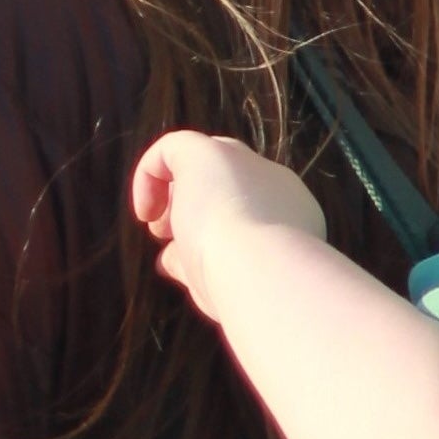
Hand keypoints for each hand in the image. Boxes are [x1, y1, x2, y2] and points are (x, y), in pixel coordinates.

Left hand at [130, 130, 324, 320]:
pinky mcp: (206, 151)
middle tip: (178, 239)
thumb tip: (170, 261)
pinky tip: (145, 212)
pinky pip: (171, 148)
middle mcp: (275, 184)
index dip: (222, 230)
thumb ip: (201, 265)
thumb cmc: (254, 290)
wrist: (265, 274)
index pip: (253, 210)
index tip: (200, 259)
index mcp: (294, 216)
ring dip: (177, 196)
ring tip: (160, 231)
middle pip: (232, 181)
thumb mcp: (227, 283)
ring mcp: (243, 163)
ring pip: (206, 163)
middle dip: (204, 207)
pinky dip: (149, 174)